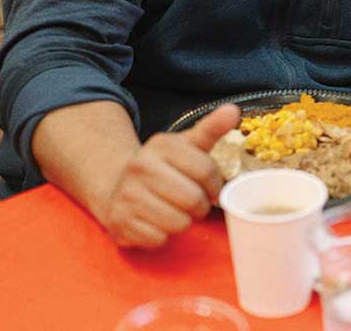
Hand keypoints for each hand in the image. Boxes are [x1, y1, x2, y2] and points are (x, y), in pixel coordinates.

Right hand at [97, 104, 240, 248]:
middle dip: (199, 206)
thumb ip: (211, 128)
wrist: (117, 185)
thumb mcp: (187, 145)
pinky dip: (162, 235)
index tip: (210, 187)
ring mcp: (127, 195)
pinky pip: (159, 239)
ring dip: (182, 221)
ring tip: (174, 210)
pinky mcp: (119, 222)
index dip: (215, 184)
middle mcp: (140, 167)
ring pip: (178, 222)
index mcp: (161, 145)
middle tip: (191, 201)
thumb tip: (233, 110)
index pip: (206, 170)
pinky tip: (155, 221)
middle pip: (193, 199)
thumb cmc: (164, 167)